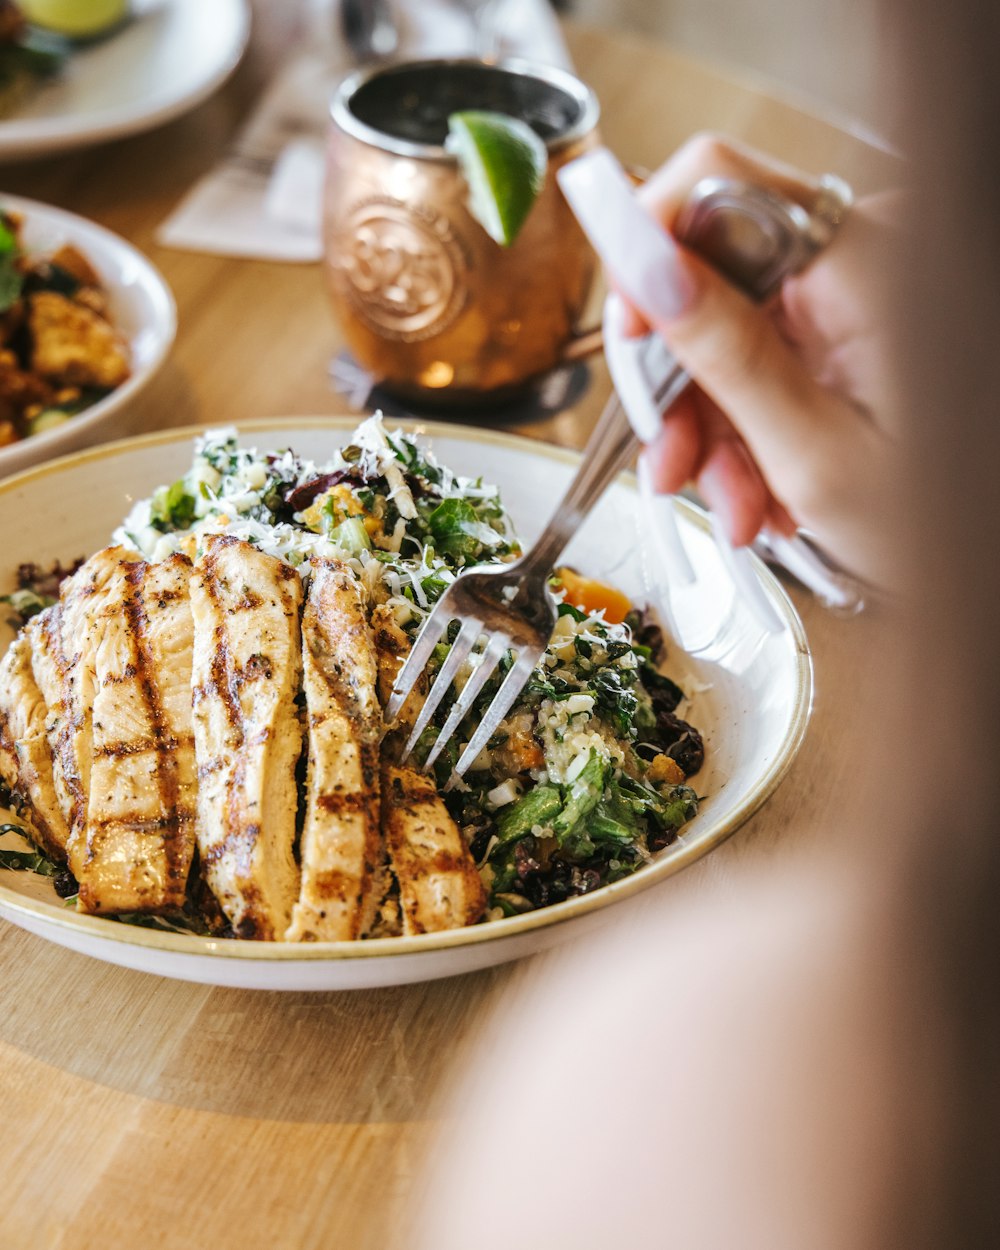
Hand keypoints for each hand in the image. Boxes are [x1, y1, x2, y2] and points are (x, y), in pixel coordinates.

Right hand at [622, 134, 903, 585]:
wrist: (991, 555)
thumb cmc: (942, 521)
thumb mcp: (813, 452)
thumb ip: (725, 354)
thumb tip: (645, 269)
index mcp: (865, 259)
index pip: (714, 181)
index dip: (648, 249)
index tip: (630, 335)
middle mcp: (860, 255)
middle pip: (709, 274)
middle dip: (680, 381)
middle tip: (673, 461)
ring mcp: (853, 291)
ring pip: (724, 330)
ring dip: (710, 427)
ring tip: (738, 506)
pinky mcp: (847, 326)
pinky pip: (761, 356)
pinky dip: (746, 427)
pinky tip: (761, 490)